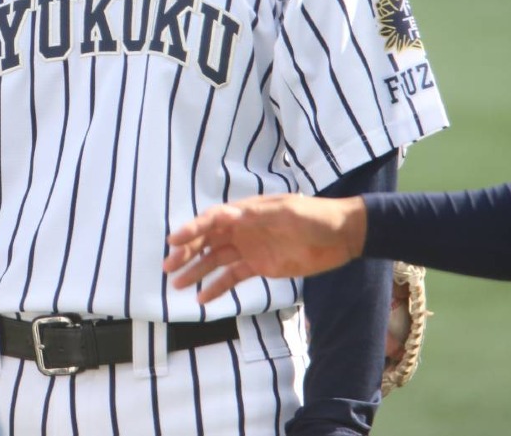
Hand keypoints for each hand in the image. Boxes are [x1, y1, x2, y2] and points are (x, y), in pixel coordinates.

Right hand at [164, 194, 366, 302]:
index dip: (192, 229)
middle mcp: (242, 229)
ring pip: (215, 259)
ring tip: (176, 284)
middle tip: (168, 267)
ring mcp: (250, 248)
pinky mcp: (259, 266)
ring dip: (196, 270)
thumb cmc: (314, 216)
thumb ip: (258, 215)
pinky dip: (217, 286)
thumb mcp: (287, 211)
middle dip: (187, 252)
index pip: (212, 219)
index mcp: (246, 211)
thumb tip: (227, 213)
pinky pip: (232, 276)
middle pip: (208, 240)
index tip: (174, 242)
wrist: (341, 236)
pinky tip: (202, 298)